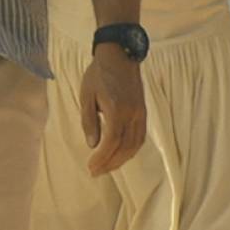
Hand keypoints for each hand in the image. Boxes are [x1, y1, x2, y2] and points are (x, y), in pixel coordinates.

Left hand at [79, 45, 146, 175]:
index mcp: (117, 110)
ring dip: (121, 159)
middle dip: (110, 163)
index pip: (111, 142)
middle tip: (96, 172)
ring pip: (135, 145)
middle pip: (124, 147)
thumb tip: (92, 145)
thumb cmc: (98, 74)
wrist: (119, 56)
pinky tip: (120, 155)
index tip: (91, 168)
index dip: (102, 158)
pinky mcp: (143, 112)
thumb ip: (89, 121)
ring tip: (106, 167)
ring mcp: (140, 114)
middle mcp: (132, 114)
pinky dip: (130, 150)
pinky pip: (140, 137)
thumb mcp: (86, 96)